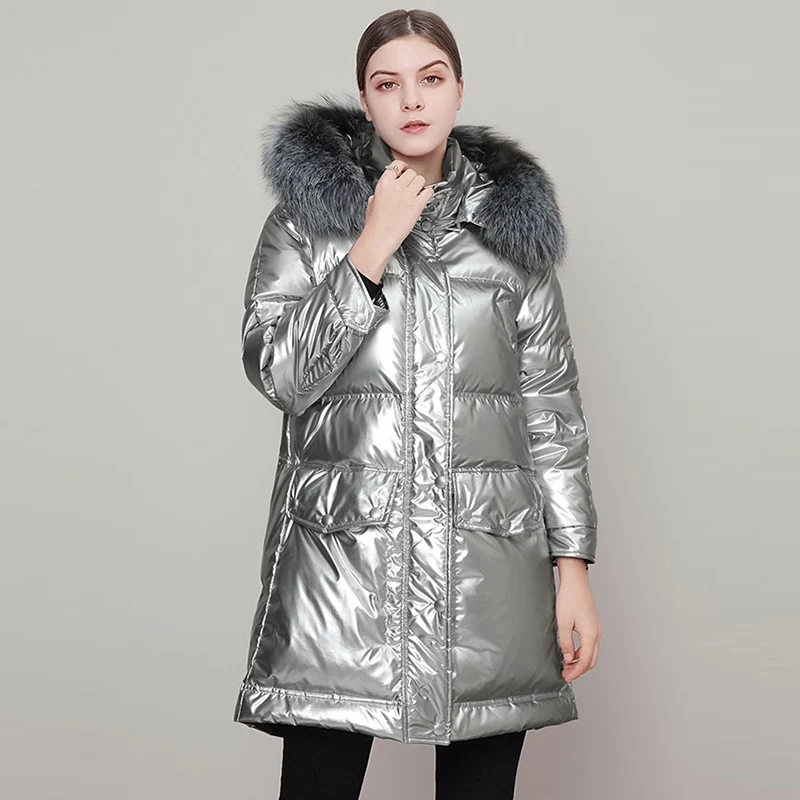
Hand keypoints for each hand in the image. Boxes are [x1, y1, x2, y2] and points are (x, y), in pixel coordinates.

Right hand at [363, 160, 433, 253]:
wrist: (380, 237)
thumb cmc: (375, 224)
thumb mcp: (371, 202)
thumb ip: (379, 193)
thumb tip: (383, 192)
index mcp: (384, 183)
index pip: (397, 165)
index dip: (402, 168)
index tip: (403, 172)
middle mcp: (397, 186)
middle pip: (411, 172)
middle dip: (411, 179)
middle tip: (410, 187)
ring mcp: (408, 195)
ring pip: (421, 179)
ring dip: (420, 185)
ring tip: (416, 193)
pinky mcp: (417, 205)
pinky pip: (428, 191)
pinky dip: (427, 193)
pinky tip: (423, 198)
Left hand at [555, 565, 601, 681]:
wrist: (575, 582)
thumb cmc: (569, 598)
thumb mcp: (563, 622)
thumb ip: (565, 642)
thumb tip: (567, 658)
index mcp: (590, 634)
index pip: (585, 661)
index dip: (575, 672)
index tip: (566, 677)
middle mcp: (596, 633)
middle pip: (591, 660)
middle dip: (579, 670)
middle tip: (566, 675)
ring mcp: (596, 629)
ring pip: (591, 653)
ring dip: (580, 662)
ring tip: (566, 666)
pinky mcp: (592, 625)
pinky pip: (589, 645)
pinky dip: (581, 653)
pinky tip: (570, 653)